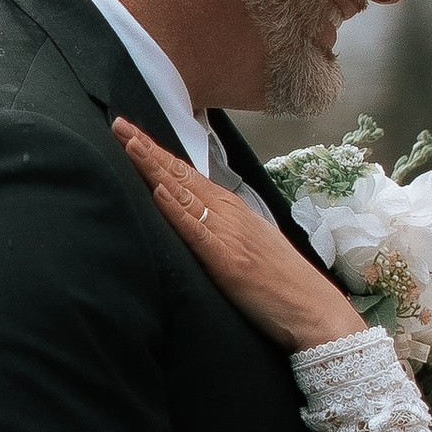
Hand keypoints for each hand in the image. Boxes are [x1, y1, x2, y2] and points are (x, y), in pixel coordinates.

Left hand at [112, 117, 358, 352]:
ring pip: (183, 193)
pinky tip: (157, 191)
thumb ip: (222, 227)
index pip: (186, 174)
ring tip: (129, 143)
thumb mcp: (249, 243)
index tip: (131, 133)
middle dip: (147, 149)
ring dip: (154, 167)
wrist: (313, 308)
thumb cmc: (281, 281)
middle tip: (119, 123)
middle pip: (180, 174)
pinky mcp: (226, 260)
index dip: (157, 153)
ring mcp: (227, 233)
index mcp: (231, 208)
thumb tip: (194, 216)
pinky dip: (175, 208)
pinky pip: (195, 229)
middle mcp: (228, 213)